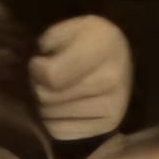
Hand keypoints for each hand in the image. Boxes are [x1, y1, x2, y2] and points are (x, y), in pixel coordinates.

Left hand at [29, 15, 133, 140]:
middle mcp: (112, 80)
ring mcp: (113, 107)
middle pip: (48, 98)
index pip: (52, 76)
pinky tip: (62, 106)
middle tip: (43, 78)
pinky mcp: (108, 126)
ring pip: (51, 117)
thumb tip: (37, 69)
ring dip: (43, 104)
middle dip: (37, 87)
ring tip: (53, 90)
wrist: (122, 56)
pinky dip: (53, 120)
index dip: (36, 69)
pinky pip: (61, 131)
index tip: (38, 61)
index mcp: (103, 48)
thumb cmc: (89, 39)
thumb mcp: (68, 27)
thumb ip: (48, 41)